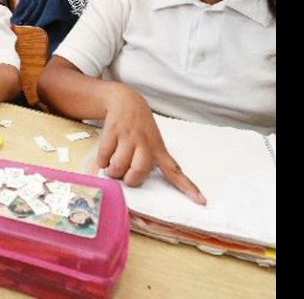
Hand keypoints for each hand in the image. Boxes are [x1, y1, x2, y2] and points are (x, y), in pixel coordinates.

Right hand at [97, 85, 205, 204]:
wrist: (126, 102)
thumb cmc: (140, 128)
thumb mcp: (152, 141)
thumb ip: (147, 161)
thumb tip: (132, 182)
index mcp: (159, 150)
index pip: (174, 171)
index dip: (187, 188)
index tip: (201, 202)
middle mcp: (146, 144)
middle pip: (138, 172)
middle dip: (128, 179)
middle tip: (125, 175)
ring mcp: (129, 137)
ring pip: (118, 166)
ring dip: (113, 171)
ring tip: (113, 165)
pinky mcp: (113, 132)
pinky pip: (104, 157)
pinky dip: (102, 161)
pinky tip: (105, 156)